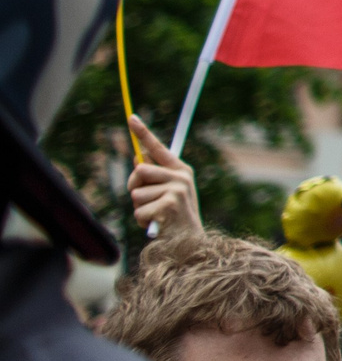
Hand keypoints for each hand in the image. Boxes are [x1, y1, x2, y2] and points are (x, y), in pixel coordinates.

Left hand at [126, 117, 200, 236]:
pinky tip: (156, 224)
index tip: (131, 117)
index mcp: (180, 170)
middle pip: (140, 171)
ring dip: (139, 209)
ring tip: (155, 216)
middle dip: (135, 188)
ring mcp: (176, 190)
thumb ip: (155, 178)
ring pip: (136, 194)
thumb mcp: (168, 193)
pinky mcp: (169, 205)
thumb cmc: (175, 217)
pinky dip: (142, 220)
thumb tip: (137, 159)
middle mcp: (181, 176)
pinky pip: (138, 210)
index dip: (143, 132)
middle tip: (146, 201)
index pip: (158, 148)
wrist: (191, 243)